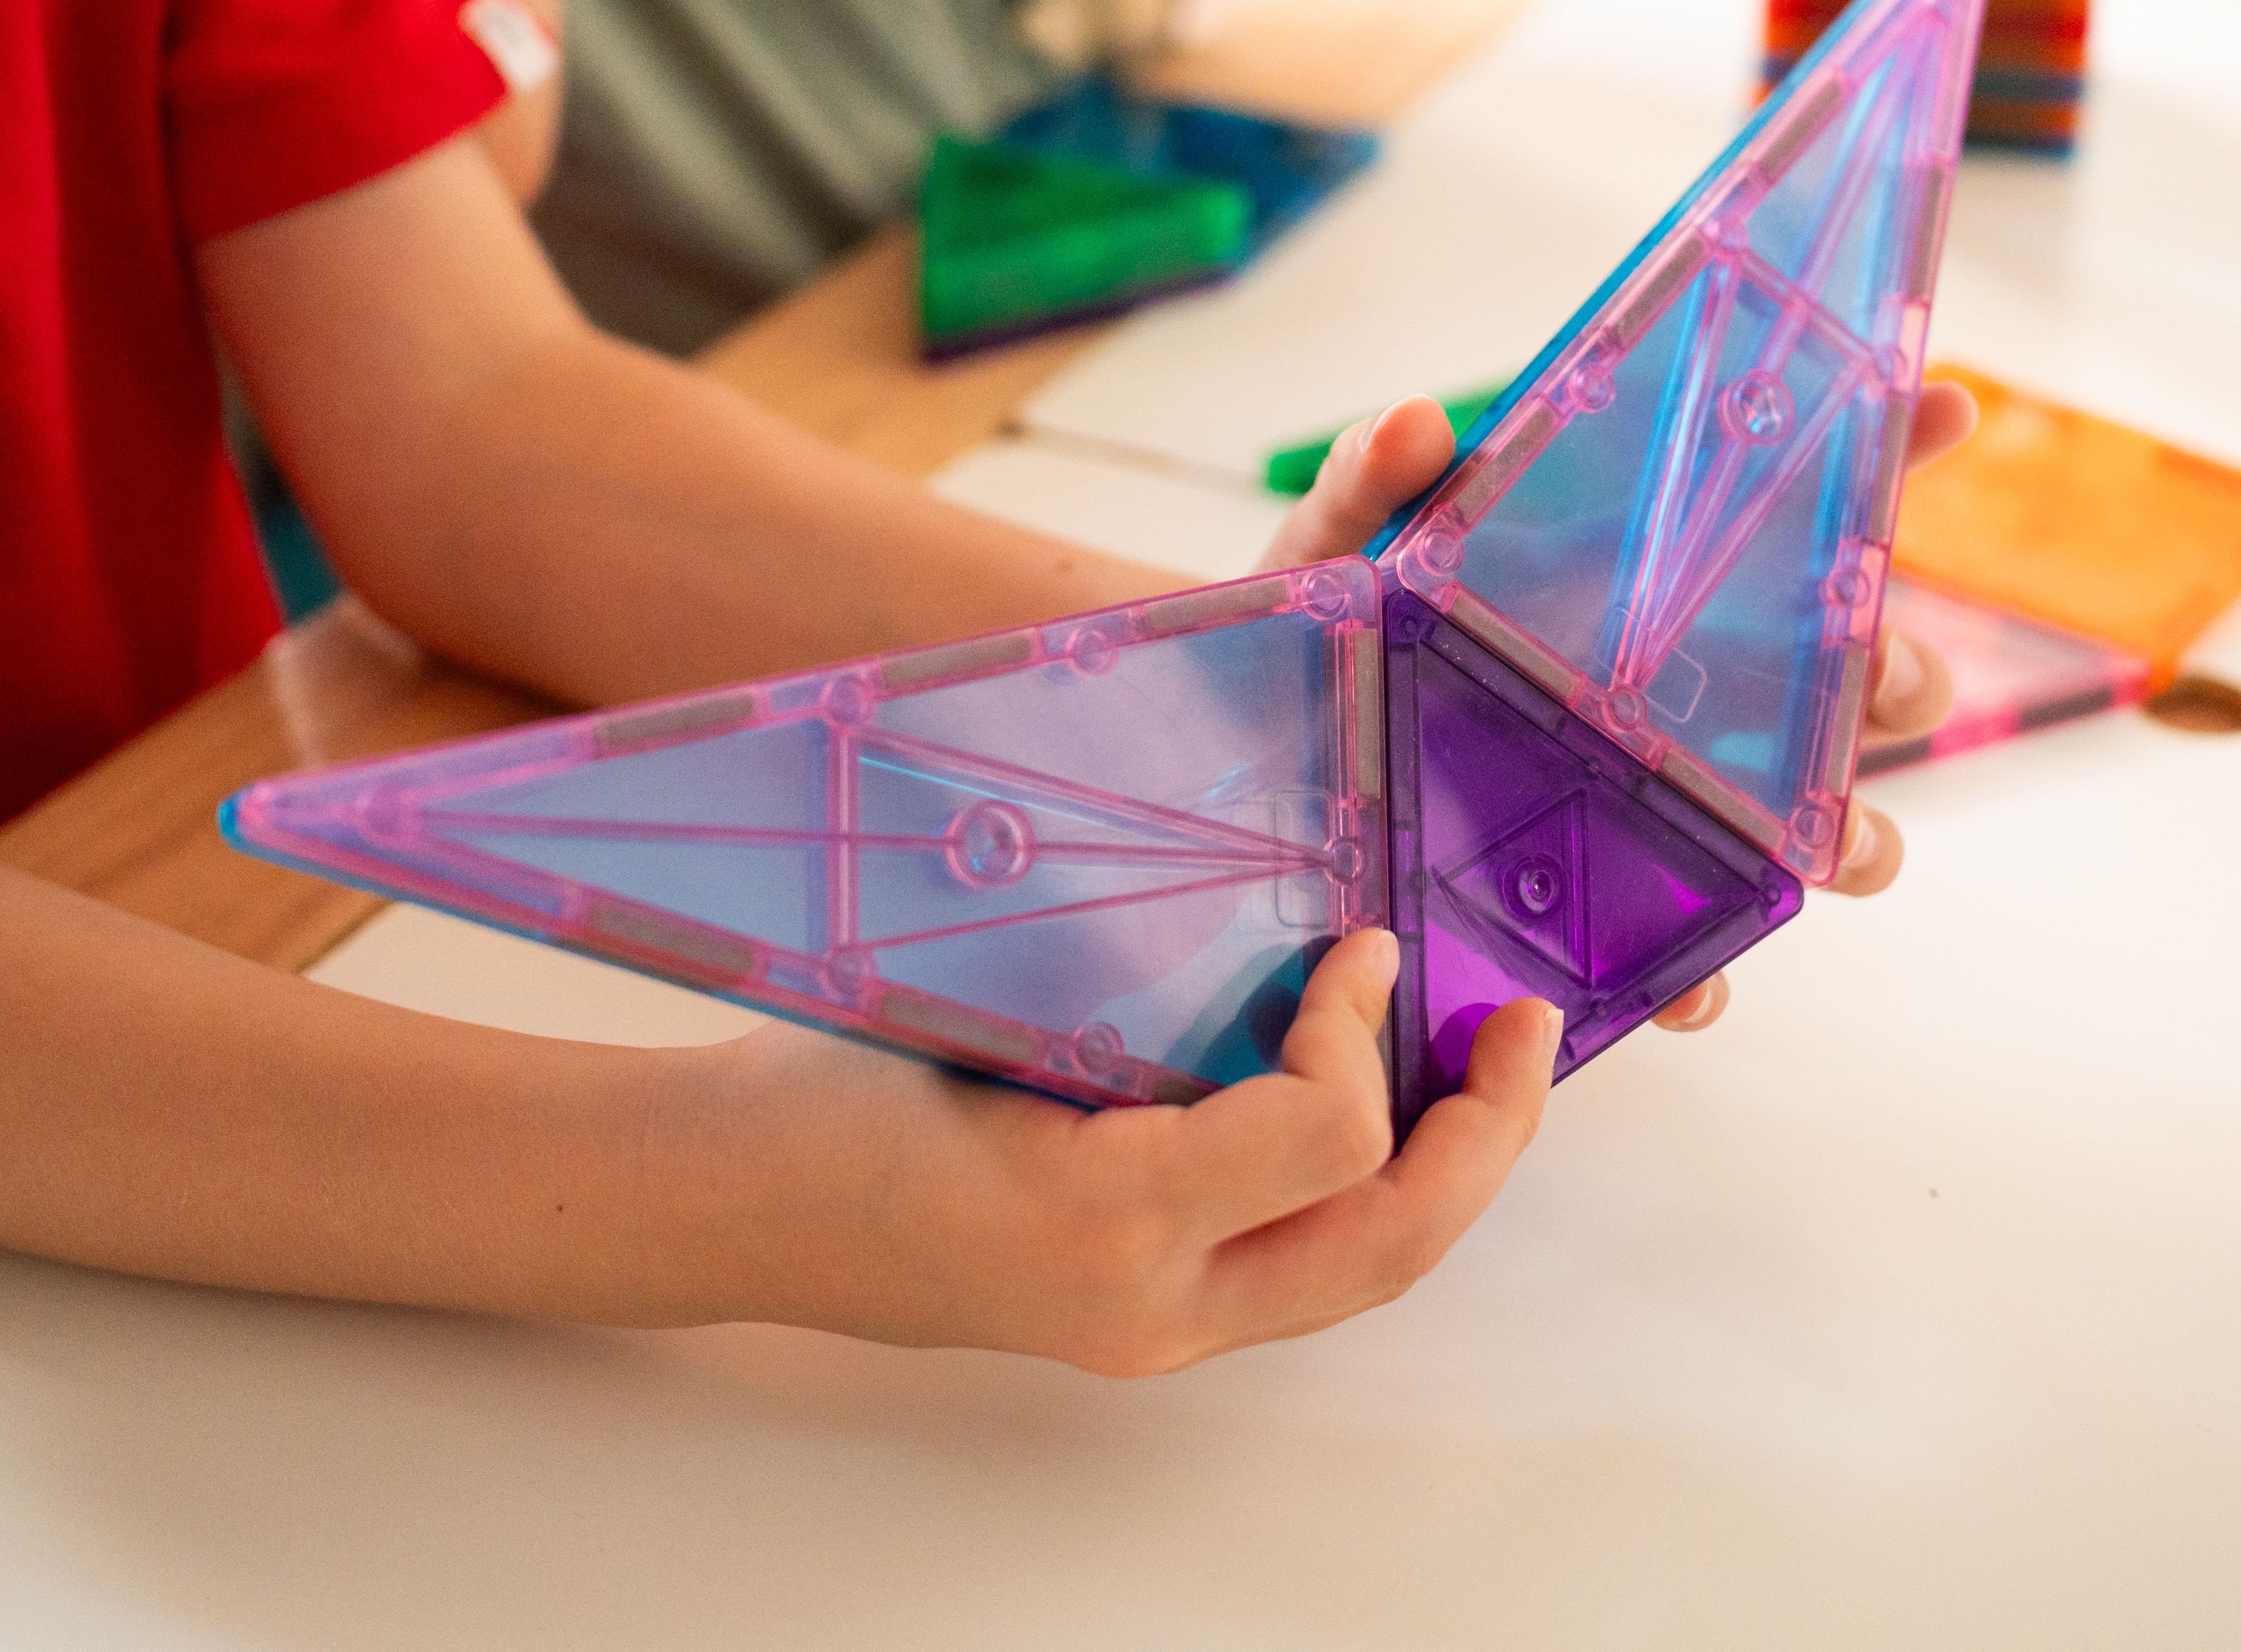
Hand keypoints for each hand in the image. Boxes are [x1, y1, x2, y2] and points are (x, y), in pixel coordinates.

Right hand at [687, 929, 1554, 1372]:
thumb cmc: (823, 1090)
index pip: (1323, 1138)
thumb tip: (1289, 910)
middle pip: (1388, 1245)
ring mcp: (1145, 1330)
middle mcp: (1144, 1306)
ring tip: (1483, 1071)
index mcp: (1105, 1218)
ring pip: (1357, 1274)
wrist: (721, 1202)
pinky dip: (1363, 1191)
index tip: (1358, 945)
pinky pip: (1295, 1269)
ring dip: (1444, 1174)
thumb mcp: (978, 1007)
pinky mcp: (1137, 1320)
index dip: (1361, 1029)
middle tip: (1519, 1029)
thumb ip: (1139, 988)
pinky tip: (1381, 1109)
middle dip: (1487, 1137)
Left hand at [1263, 379, 1983, 1034]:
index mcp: (1645, 580)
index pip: (1795, 506)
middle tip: (1883, 679)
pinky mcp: (1604, 903)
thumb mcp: (1341, 542)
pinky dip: (1703, 977)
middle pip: (1853, 677)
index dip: (1886, 446)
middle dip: (1899, 674)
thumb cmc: (1328, 631)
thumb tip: (1416, 420)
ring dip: (1855, 837)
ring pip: (1815, 826)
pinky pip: (1687, 951)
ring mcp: (1659, 801)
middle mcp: (1686, 690)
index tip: (1944, 401)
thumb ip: (1371, 475)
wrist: (1244, 765)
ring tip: (1837, 850)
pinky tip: (1694, 988)